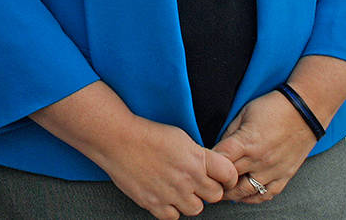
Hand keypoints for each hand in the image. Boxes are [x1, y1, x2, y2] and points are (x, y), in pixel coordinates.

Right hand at [97, 118, 237, 218]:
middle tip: (196, 182)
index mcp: (197, 159)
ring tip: (177, 188)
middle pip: (215, 195)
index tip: (222, 177)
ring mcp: (171, 193)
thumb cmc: (146, 134)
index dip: (227, 177)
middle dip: (208, 189)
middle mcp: (188, 178)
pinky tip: (163, 194)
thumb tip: (209, 169)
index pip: (229, 175)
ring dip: (189, 200)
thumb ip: (199, 156)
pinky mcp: (154, 203)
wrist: (116, 139)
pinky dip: (170, 208)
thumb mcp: (180, 137)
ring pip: (196, 209)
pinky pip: (173, 216)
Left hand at [213, 91, 317, 203]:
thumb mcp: (243, 114)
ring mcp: (273, 171)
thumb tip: (217, 148)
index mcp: (246, 143)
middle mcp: (259, 161)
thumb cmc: (273, 108)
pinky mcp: (285, 176)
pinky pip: (267, 195)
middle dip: (216, 181)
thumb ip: (229, 134)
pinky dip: (253, 198)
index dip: (206, 164)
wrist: (305, 111)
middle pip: (229, 180)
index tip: (200, 164)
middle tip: (206, 180)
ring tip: (221, 190)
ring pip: (246, 192)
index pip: (219, 161)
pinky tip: (244, 195)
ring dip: (231, 194)